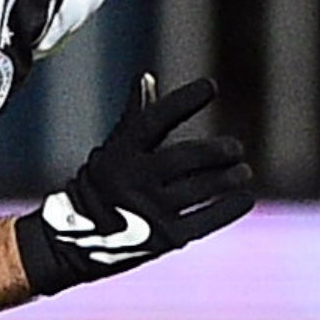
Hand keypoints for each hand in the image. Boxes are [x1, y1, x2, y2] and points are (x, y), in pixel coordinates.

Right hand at [15, 74, 255, 295]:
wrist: (73, 243)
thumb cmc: (101, 187)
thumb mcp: (110, 151)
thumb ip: (135, 119)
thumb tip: (146, 76)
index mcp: (117, 155)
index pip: (153, 121)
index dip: (182, 101)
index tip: (209, 87)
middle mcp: (132, 182)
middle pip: (186, 158)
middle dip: (217, 151)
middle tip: (236, 148)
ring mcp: (149, 212)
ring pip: (201, 188)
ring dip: (229, 178)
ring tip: (243, 171)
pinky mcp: (163, 239)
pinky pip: (206, 221)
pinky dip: (230, 208)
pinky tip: (245, 197)